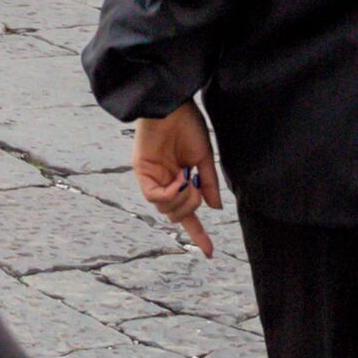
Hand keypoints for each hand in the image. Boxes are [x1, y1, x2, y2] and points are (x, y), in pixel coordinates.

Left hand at [132, 103, 220, 257]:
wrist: (173, 105)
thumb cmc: (188, 124)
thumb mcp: (204, 157)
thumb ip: (208, 183)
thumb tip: (214, 208)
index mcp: (181, 180)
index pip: (188, 213)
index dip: (198, 234)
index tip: (210, 253)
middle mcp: (166, 182)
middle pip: (175, 215)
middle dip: (190, 209)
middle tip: (196, 188)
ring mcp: (153, 178)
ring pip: (165, 209)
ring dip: (181, 200)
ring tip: (187, 179)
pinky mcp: (142, 172)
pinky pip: (154, 196)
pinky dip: (169, 194)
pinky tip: (179, 179)